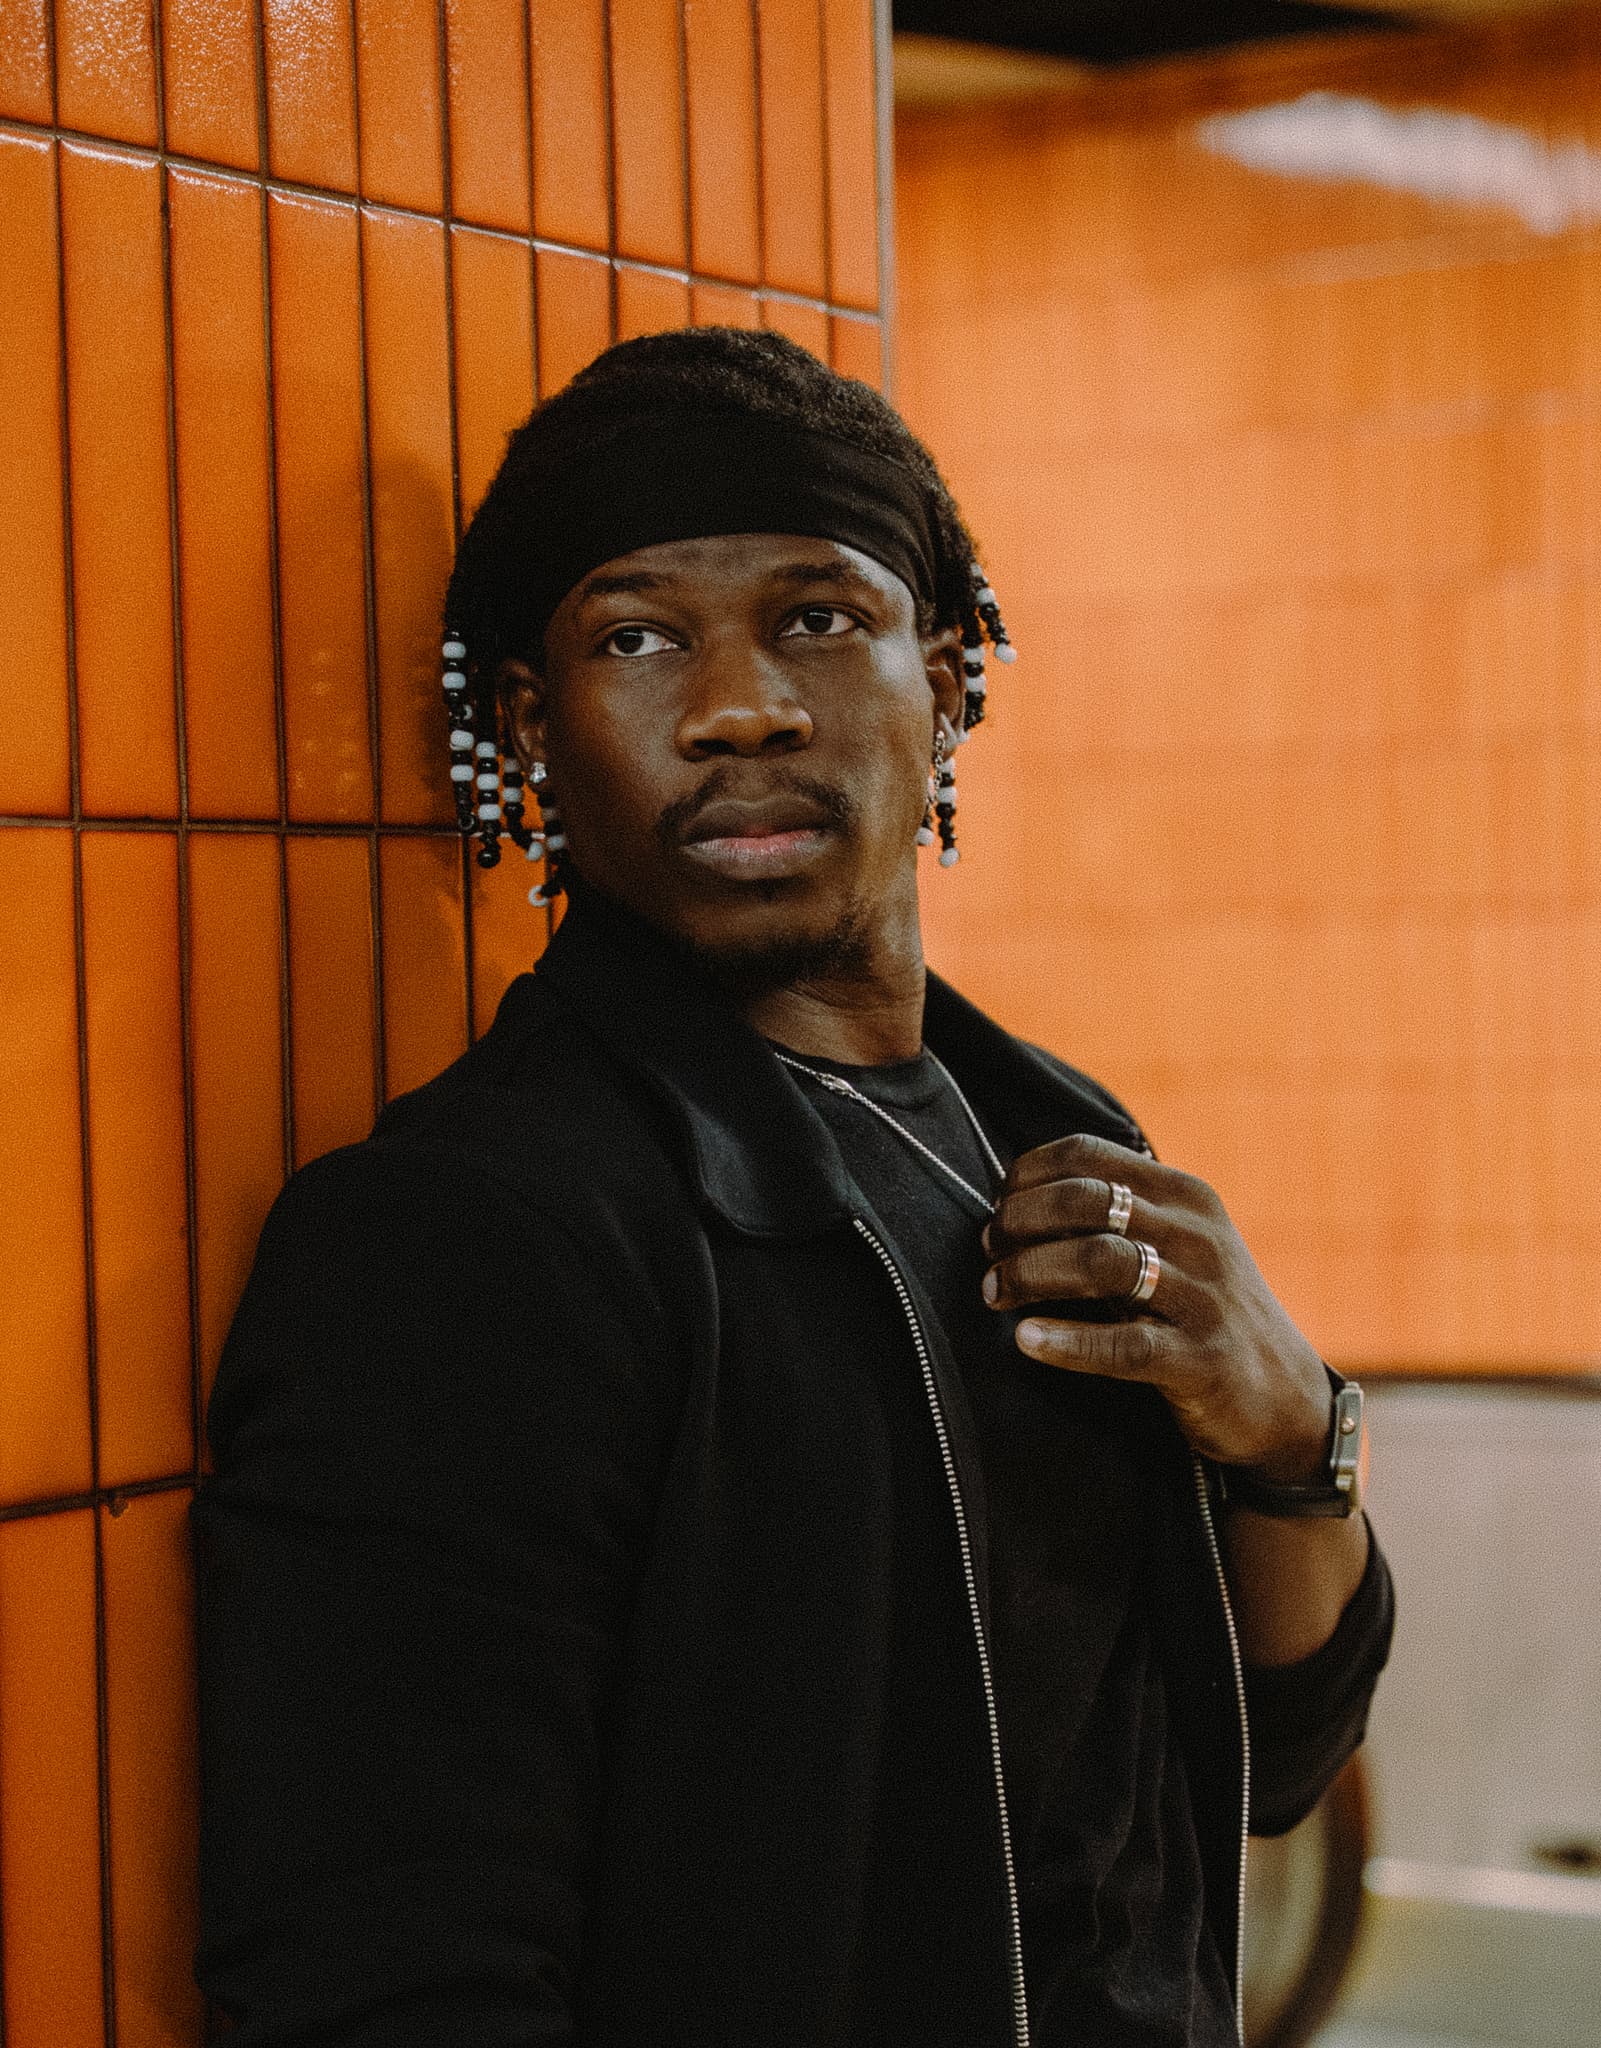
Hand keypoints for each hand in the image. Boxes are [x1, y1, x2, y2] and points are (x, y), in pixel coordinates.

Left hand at [980, 1132, 1330, 1478]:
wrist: (1289, 1402)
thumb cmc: (1204, 1315)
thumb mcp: (1176, 1248)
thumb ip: (1117, 1220)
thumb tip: (1015, 1205)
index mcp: (1186, 1196)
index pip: (1089, 1155)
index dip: (1028, 1177)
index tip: (999, 1208)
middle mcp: (1198, 1236)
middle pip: (1086, 1200)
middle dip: (1020, 1222)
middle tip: (990, 1253)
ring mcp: (1204, 1297)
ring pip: (1099, 1262)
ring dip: (1030, 1273)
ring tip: (995, 1293)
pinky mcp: (1202, 1359)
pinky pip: (1124, 1343)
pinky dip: (1066, 1341)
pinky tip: (1027, 1341)